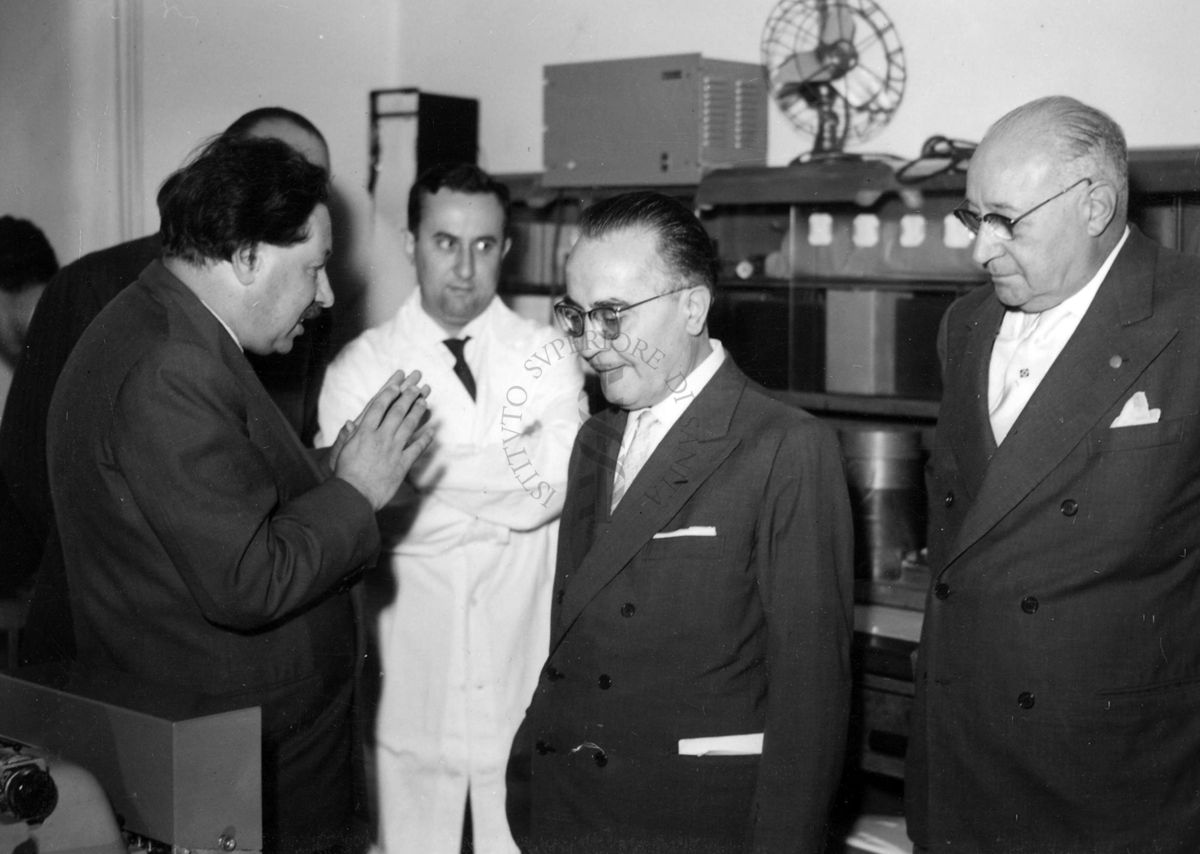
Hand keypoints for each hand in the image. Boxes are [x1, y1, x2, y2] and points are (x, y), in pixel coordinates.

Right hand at [333, 370, 432, 510]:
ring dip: (418, 412)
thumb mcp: (341, 451)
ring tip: (425, 401)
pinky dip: (425, 439)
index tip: (397, 385)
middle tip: (416, 387)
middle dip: (408, 397)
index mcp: (364, 433)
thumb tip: (350, 421)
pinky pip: (416, 448)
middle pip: (396, 412)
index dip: (389, 394)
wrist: (354, 495)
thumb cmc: (345, 475)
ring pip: (408, 426)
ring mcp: (393, 450)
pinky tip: (431, 431)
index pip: (378, 407)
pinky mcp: (402, 465)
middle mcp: (380, 438)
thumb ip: (347, 436)